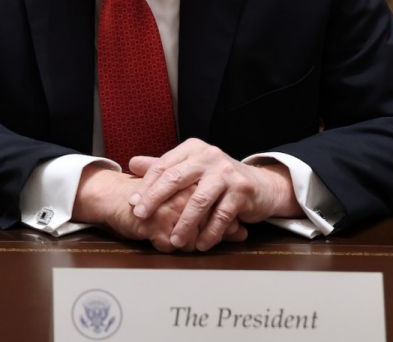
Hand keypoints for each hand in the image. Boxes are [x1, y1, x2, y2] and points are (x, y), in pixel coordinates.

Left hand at [128, 139, 301, 251]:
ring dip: (184, 224)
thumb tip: (131, 163)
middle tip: (141, 216)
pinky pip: (221, 216)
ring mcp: (227, 173)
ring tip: (174, 240)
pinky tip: (200, 244)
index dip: (146, 186)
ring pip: (199, 201)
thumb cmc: (218, 178)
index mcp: (193, 149)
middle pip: (175, 179)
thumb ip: (164, 167)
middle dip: (156, 199)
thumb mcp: (191, 168)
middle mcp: (209, 156)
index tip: (133, 204)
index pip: (163, 166)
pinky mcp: (242, 190)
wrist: (261, 185)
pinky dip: (210, 233)